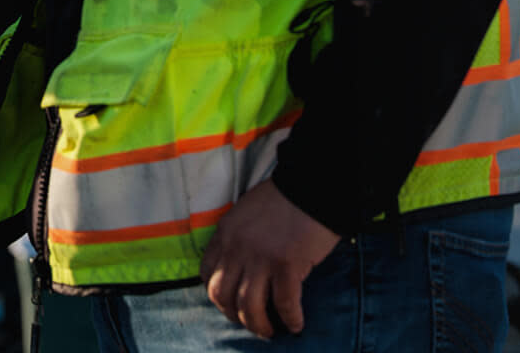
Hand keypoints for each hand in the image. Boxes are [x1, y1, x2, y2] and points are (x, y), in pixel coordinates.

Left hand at [199, 178, 340, 337]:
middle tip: (249, 322)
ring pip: (248, 305)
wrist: (312, 187)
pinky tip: (296, 325)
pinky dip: (290, 319)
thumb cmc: (284, 199)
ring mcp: (260, 258)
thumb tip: (242, 262)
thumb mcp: (246, 214)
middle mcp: (237, 249)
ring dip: (258, 325)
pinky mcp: (287, 265)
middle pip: (221, 295)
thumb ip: (238, 237)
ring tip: (270, 332)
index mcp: (225, 234)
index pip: (207, 273)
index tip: (230, 302)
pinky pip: (284, 303)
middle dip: (232, 315)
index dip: (217, 294)